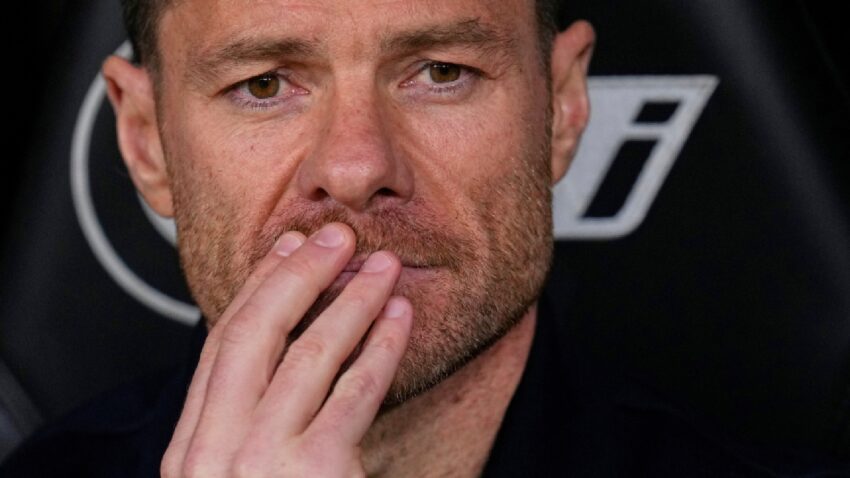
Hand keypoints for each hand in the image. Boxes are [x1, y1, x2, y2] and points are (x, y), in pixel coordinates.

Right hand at [161, 223, 412, 476]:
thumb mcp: (242, 476)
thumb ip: (246, 428)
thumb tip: (281, 353)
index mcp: (190, 453)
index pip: (221, 346)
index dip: (258, 288)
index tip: (288, 249)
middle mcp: (212, 454)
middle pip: (253, 334)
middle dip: (299, 274)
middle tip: (337, 236)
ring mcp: (258, 461)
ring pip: (309, 353)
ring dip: (353, 300)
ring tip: (383, 268)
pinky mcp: (311, 471)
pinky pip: (355, 391)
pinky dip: (383, 346)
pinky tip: (399, 319)